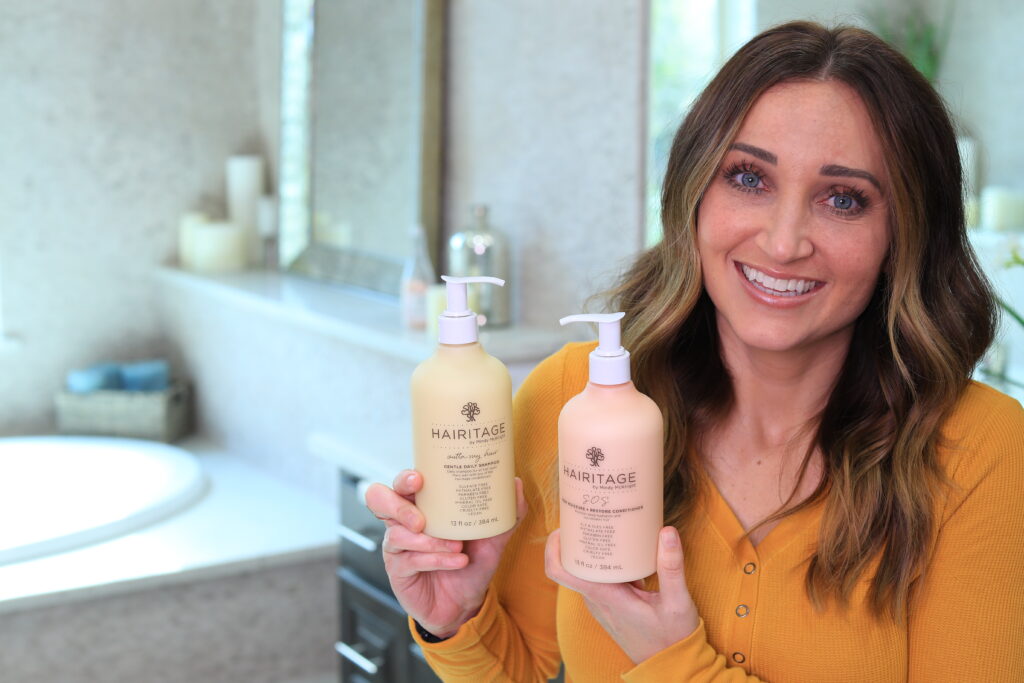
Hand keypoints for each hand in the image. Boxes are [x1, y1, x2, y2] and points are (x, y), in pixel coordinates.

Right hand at [364, 470, 526, 637]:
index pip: (402, 483)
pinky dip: (435, 560)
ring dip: (429, 541)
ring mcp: (397, 546)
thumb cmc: (472, 563)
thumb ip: (506, 513)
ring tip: (456, 546)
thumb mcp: (493, 538)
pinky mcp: (398, 570)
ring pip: (397, 534)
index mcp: (422, 505)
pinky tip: (457, 561)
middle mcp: (404, 521)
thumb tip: (516, 484)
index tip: (420, 479)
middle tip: (422, 519)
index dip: (404, 478)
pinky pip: (409, 560)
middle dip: (399, 506)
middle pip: (379, 499)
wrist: (466, 603)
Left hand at [544, 526, 699, 663]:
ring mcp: (602, 604)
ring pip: (587, 571)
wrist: (671, 667)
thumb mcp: (677, 601)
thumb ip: (672, 567)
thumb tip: (667, 532)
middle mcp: (596, 600)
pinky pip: (600, 578)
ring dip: (593, 550)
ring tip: (608, 525)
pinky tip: (624, 549)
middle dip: (576, 539)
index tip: (562, 527)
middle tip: (590, 515)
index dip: (552, 548)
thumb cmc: (672, 638)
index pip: (559, 572)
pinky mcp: (611, 605)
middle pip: (572, 565)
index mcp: (604, 596)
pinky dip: (606, 562)